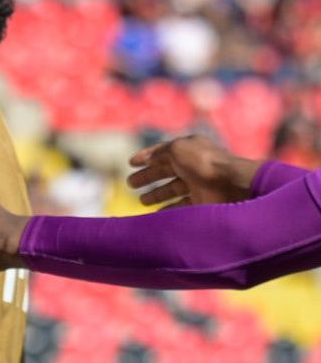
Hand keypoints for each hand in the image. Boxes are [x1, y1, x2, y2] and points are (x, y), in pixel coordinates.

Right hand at [128, 135, 257, 207]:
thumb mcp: (177, 148)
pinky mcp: (203, 202)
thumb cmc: (202, 162)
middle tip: (130, 184)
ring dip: (157, 195)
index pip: (164, 152)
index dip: (146, 156)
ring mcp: (199, 184)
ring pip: (173, 189)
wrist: (231, 184)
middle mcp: (194, 165)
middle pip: (166, 171)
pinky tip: (156, 214)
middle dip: (148, 176)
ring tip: (142, 201)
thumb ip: (160, 153)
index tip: (130, 163)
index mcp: (189, 149)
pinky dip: (168, 210)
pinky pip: (182, 206)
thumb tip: (149, 160)